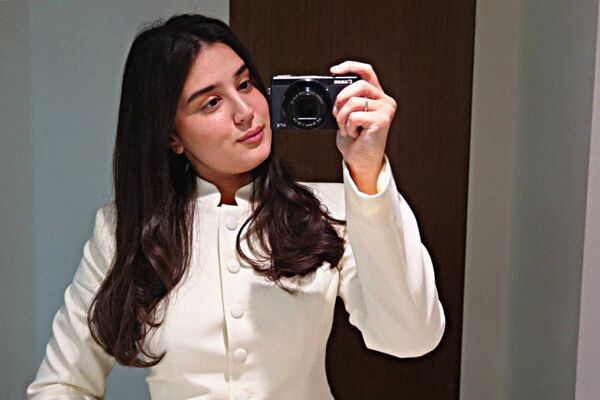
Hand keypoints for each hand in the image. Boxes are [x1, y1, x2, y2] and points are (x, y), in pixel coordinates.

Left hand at [330, 61, 396, 193]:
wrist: (360, 161)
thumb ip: (345, 101)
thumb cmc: (355, 140)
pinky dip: (348, 126)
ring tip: (347, 128)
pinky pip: (355, 115)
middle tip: (336, 113)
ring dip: (342, 117)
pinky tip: (354, 134)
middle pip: (359, 84)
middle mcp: (384, 100)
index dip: (350, 66)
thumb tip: (333, 92)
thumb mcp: (346, 115)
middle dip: (341, 98)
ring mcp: (385, 109)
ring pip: (354, 101)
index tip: (333, 70)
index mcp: (376, 95)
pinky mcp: (382, 120)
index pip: (366, 71)